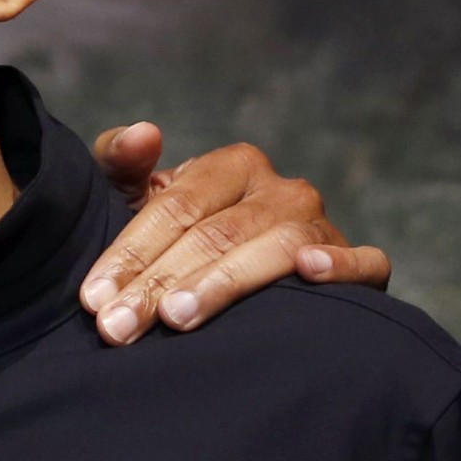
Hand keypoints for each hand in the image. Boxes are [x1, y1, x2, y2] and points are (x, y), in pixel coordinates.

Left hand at [78, 124, 391, 345]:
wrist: (239, 270)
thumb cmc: (179, 234)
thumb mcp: (138, 196)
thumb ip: (122, 163)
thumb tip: (145, 132)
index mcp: (233, 165)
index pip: (175, 207)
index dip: (130, 252)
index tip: (94, 298)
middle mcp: (282, 190)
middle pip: (215, 235)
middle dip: (159, 285)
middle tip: (119, 328)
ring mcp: (323, 225)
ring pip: (274, 250)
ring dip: (222, 284)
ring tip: (177, 317)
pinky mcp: (362, 263)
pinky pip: (366, 261)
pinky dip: (341, 265)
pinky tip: (309, 272)